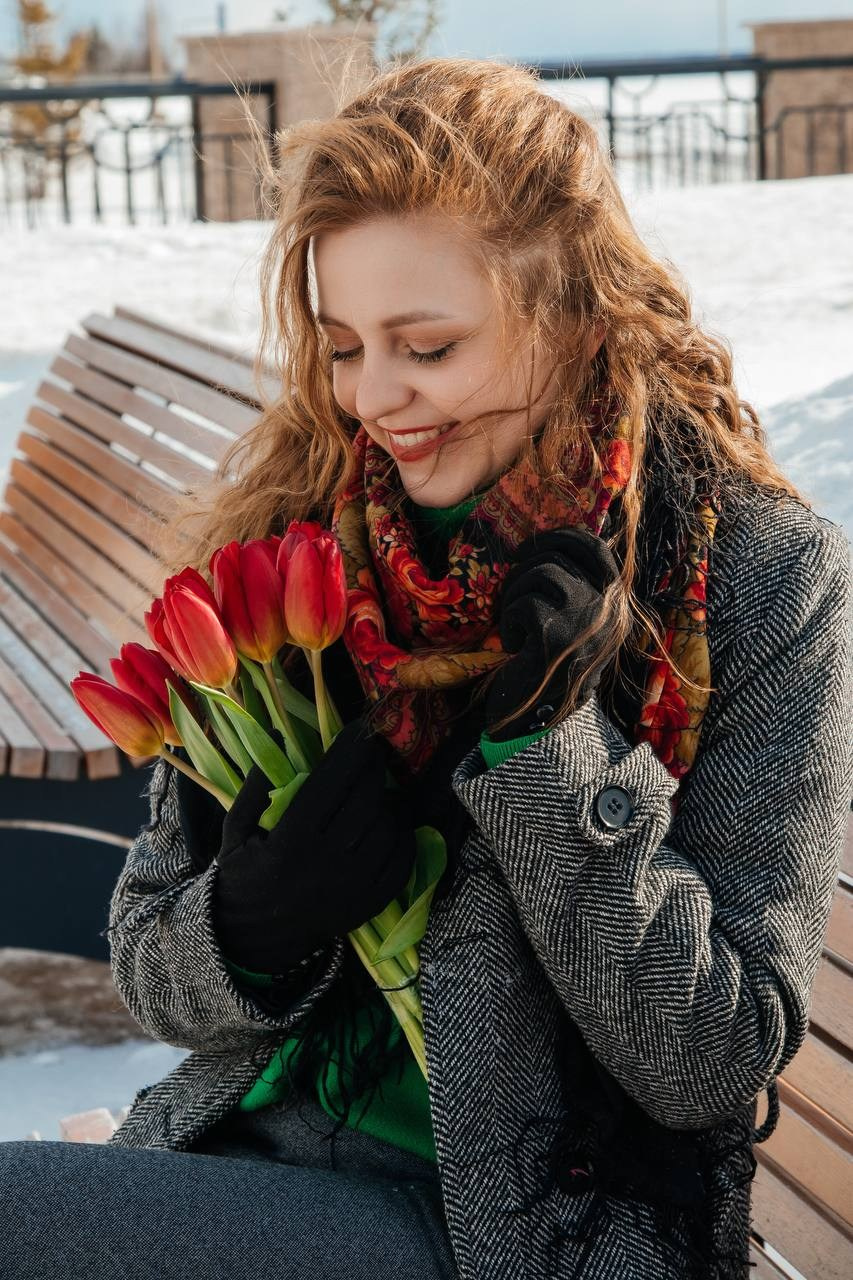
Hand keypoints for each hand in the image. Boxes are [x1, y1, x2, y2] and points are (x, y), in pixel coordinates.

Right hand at [211, 720, 416, 972]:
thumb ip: (257, 783)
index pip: (333, 782)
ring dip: (389, 801)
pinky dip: (404, 835)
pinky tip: (391, 822)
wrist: (254, 938)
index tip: (359, 729)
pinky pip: (402, 862)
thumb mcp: (236, 828)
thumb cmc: (244, 873)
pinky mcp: (370, 905)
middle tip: (372, 754)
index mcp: (290, 842)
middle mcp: (327, 865)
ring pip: (389, 828)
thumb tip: (279, 732)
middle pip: (367, 800)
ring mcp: (353, 888)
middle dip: (373, 769)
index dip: (351, 749)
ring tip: (377, 790)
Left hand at [485, 527, 619, 741]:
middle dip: (525, 567)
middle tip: (509, 587)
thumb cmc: (550, 669)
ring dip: (514, 595)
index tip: (530, 546)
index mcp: (617, 605)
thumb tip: (552, 543)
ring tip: (514, 624)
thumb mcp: (574, 625)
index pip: (595, 548)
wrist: (541, 724)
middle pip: (560, 556)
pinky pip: (523, 603)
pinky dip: (509, 621)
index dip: (560, 536)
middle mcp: (610, 610)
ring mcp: (586, 622)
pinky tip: (515, 646)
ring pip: (540, 573)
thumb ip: (576, 588)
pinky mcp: (556, 634)